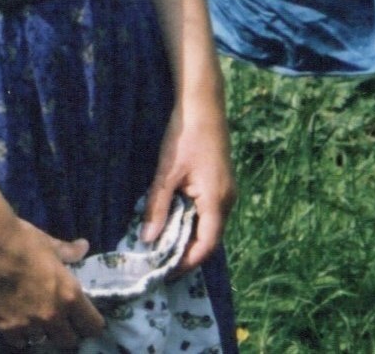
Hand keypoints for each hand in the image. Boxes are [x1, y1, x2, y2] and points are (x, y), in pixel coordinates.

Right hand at [0, 214, 106, 349]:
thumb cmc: (23, 240)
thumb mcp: (49, 244)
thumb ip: (68, 252)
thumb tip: (84, 247)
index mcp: (68, 295)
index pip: (92, 326)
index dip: (90, 323)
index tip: (84, 318)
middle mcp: (52, 316)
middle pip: (69, 341)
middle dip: (67, 331)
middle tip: (60, 320)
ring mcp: (28, 325)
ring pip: (44, 342)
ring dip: (43, 333)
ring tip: (37, 320)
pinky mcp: (5, 328)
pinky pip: (19, 342)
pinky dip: (20, 335)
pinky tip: (17, 322)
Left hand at [141, 102, 236, 274]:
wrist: (202, 103)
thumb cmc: (185, 135)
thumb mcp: (167, 172)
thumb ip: (157, 206)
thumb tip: (147, 240)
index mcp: (217, 201)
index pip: (205, 246)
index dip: (186, 262)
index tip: (164, 271)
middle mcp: (227, 201)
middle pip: (209, 239)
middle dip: (185, 252)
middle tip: (159, 260)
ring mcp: (226, 191)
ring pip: (209, 225)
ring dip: (188, 235)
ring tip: (162, 242)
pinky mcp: (221, 183)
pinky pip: (209, 211)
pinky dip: (192, 220)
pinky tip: (173, 217)